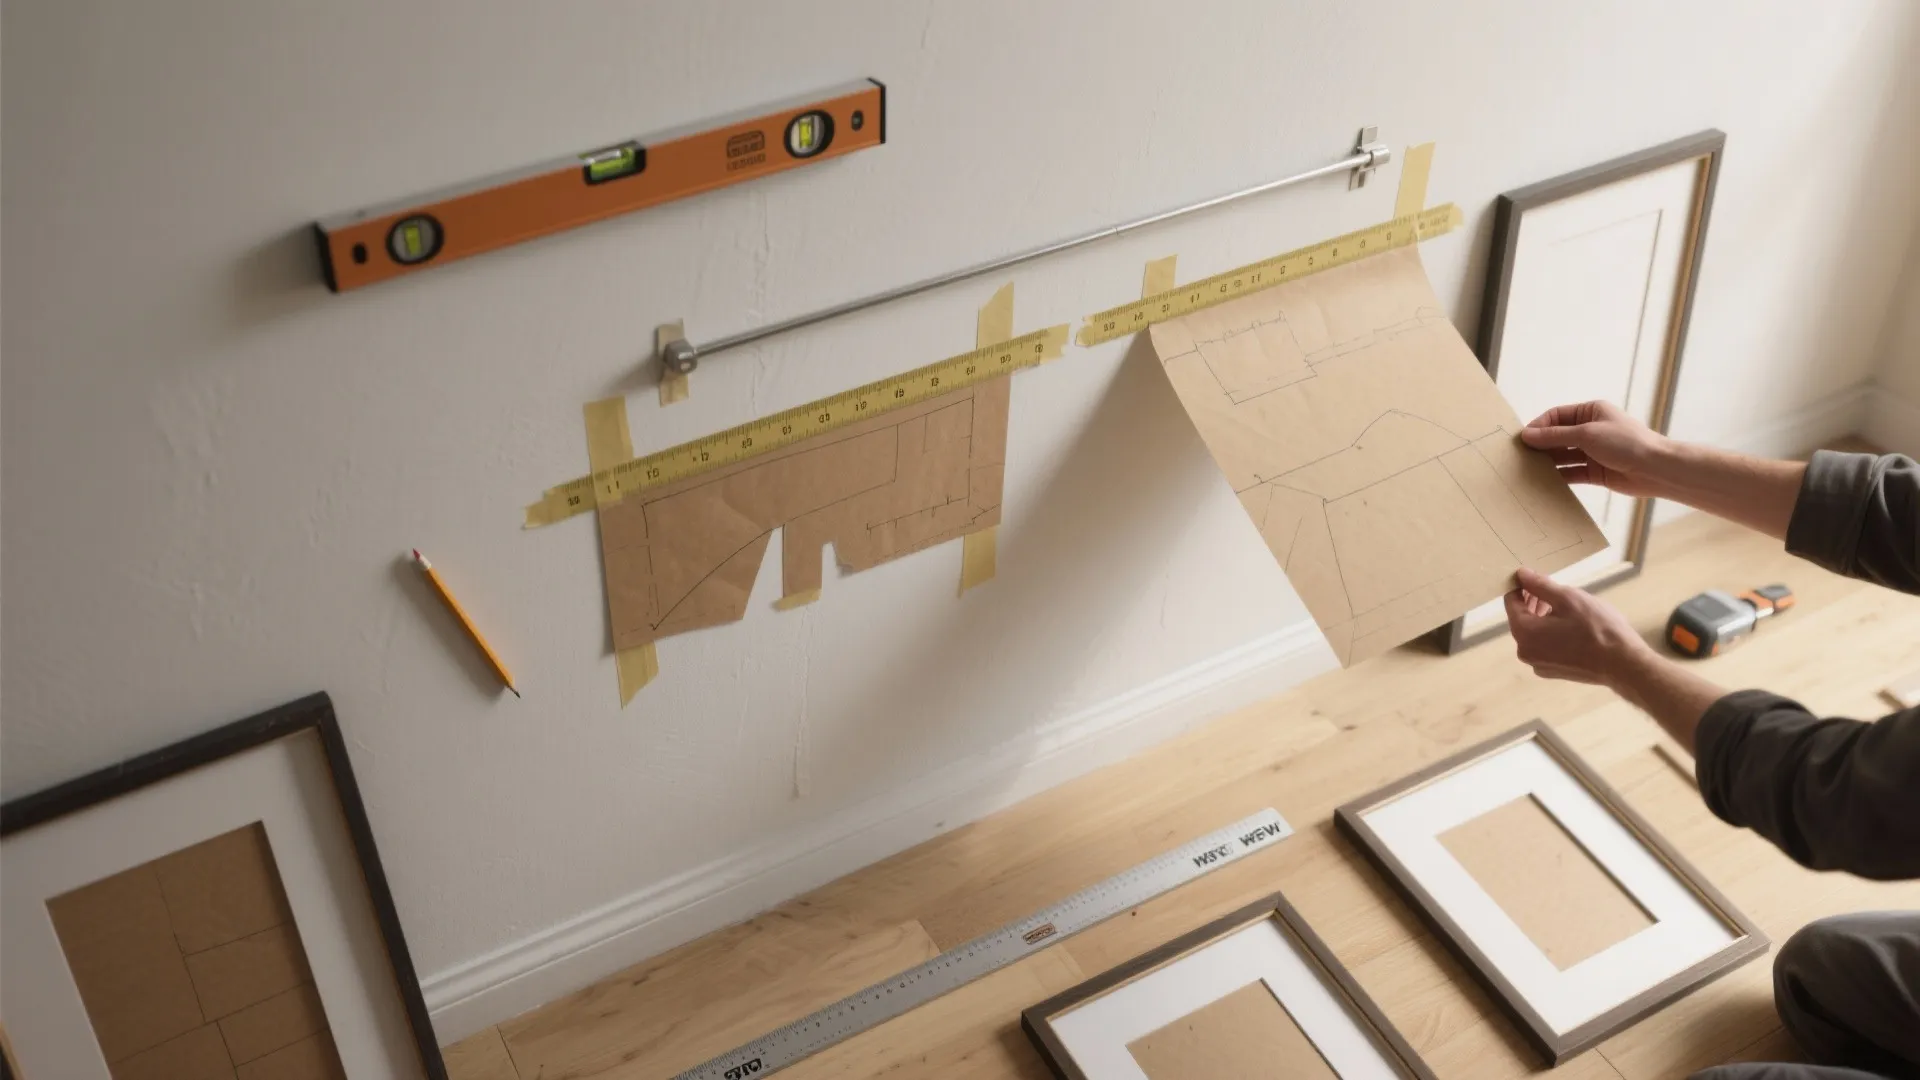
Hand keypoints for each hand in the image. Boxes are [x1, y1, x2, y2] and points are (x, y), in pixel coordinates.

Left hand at [1504, 567, 1652, 686]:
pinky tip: (1570, 626)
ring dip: (1543, 616)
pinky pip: (1544, 646)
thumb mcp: (1568, 598)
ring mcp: (1539, 665)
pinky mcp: (1553, 672)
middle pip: (1521, 619)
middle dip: (1533, 601)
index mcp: (1524, 632)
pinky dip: (1551, 633)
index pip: (1511, 602)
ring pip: (1533, 633)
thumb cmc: (1596, 628)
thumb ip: (1540, 585)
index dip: (1521, 587)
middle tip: (1552, 588)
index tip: (1535, 577)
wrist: (1623, 664)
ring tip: (1563, 605)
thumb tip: (1521, 574)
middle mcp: (1525, 652)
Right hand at [1519, 400, 1672, 497]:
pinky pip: (1572, 472)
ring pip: (1564, 455)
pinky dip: (1559, 476)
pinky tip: (1545, 481)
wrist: (1654, 469)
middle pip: (1558, 436)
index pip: (1557, 415)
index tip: (1523, 438)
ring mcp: (1593, 452)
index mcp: (1591, 412)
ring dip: (1548, 461)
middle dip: (1541, 445)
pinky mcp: (1595, 472)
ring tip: (1529, 469)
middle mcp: (1591, 430)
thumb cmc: (1625, 443)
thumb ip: (1555, 436)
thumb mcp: (1586, 434)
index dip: (1539, 426)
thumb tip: (1528, 435)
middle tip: (1521, 455)